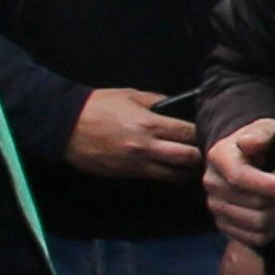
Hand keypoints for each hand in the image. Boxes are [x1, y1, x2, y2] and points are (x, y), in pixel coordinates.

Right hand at [68, 87, 202, 186]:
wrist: (66, 126)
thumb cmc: (99, 106)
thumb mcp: (132, 95)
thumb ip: (158, 102)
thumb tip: (178, 108)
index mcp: (150, 124)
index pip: (189, 133)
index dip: (202, 133)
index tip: (208, 131)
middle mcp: (147, 147)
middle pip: (187, 158)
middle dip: (200, 156)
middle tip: (206, 151)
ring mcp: (136, 164)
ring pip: (174, 174)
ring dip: (187, 170)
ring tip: (193, 163)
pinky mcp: (127, 174)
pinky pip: (156, 178)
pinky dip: (168, 175)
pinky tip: (173, 168)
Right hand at [201, 114, 274, 245]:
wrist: (248, 156)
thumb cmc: (261, 141)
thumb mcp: (265, 128)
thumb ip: (261, 134)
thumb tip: (250, 143)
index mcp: (219, 156)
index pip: (239, 176)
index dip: (265, 185)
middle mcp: (212, 183)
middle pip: (251, 203)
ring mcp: (216, 206)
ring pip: (254, 223)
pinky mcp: (224, 224)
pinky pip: (252, 238)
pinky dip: (271, 231)